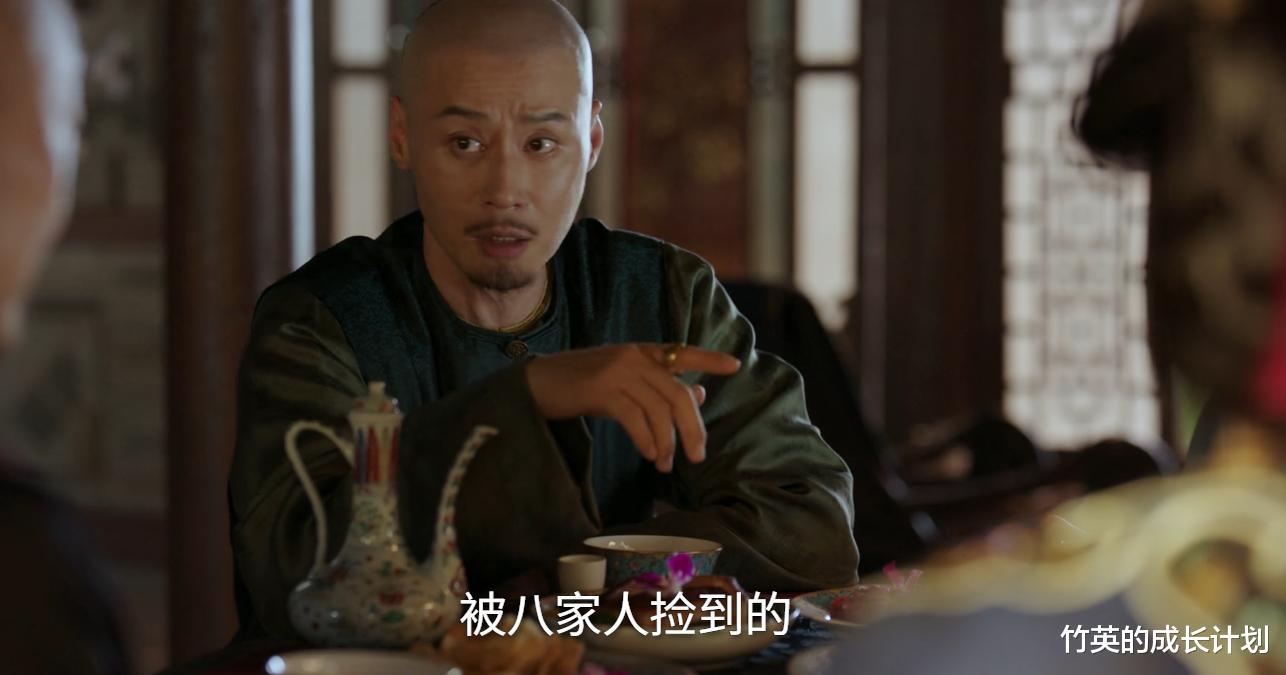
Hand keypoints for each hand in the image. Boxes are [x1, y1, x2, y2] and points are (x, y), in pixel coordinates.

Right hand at [524, 344, 741, 472]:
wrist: (537, 384)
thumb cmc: (582, 385)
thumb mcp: (624, 382)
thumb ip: (658, 387)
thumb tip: (700, 395)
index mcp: (642, 352)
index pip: (683, 352)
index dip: (709, 360)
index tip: (735, 366)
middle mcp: (634, 358)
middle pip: (678, 394)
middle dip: (693, 428)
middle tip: (698, 455)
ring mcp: (618, 371)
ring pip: (659, 409)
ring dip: (668, 442)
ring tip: (666, 464)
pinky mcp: (600, 389)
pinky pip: (635, 417)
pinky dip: (647, 440)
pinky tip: (650, 456)